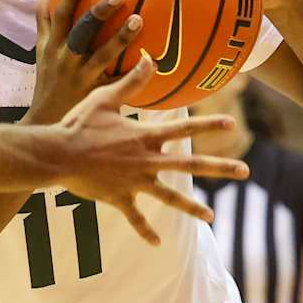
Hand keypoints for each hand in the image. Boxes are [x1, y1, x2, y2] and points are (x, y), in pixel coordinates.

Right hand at [26, 0, 140, 123]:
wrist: (46, 123)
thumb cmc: (47, 81)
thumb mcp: (40, 50)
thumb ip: (43, 20)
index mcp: (52, 46)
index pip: (59, 16)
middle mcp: (66, 59)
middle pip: (81, 31)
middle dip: (99, 12)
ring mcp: (82, 77)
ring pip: (102, 55)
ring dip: (120, 38)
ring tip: (138, 20)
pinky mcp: (95, 95)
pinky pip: (117, 83)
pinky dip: (135, 73)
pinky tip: (153, 62)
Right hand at [53, 55, 249, 245]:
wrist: (57, 155)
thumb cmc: (78, 124)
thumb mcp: (104, 98)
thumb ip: (130, 82)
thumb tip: (150, 58)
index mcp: (144, 136)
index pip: (184, 129)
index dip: (208, 125)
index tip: (231, 125)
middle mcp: (146, 160)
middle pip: (190, 164)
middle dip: (220, 168)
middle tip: (245, 171)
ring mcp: (134, 181)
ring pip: (169, 196)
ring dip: (192, 207)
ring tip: (211, 216)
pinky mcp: (118, 198)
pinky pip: (135, 217)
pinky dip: (146, 231)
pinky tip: (157, 243)